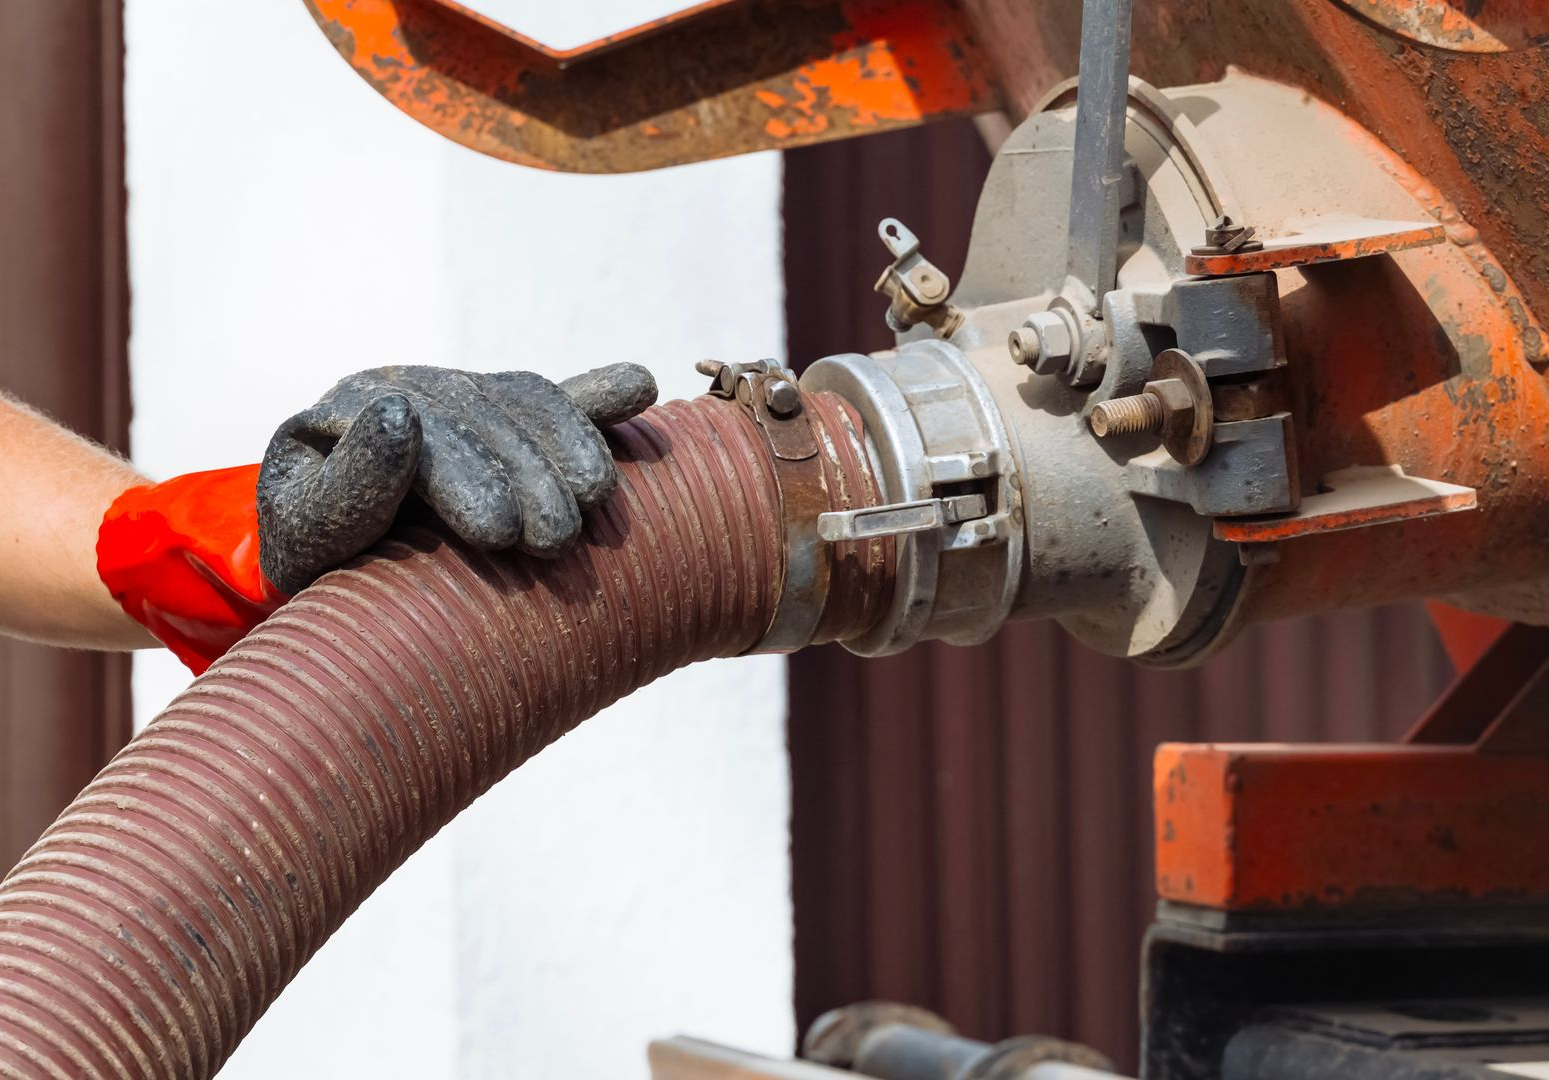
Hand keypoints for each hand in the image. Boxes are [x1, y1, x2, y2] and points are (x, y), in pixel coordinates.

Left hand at [257, 363, 656, 593]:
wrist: (334, 573)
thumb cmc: (317, 566)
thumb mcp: (304, 539)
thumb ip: (344, 488)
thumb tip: (398, 416)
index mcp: (347, 412)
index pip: (416, 426)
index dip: (464, 474)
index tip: (497, 532)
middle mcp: (408, 390)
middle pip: (478, 413)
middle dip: (526, 475)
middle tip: (553, 544)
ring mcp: (460, 399)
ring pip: (523, 401)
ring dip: (569, 446)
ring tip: (595, 503)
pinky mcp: (502, 419)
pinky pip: (553, 402)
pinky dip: (597, 399)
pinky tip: (640, 387)